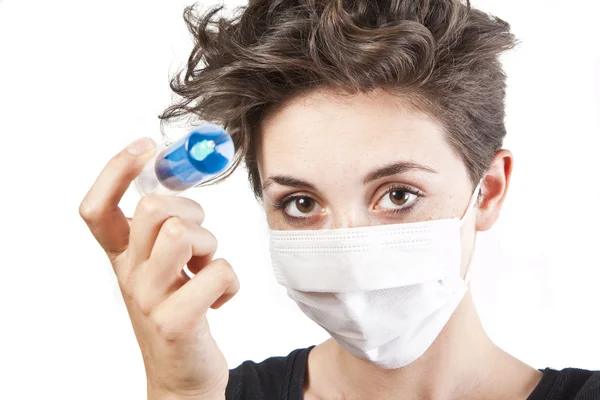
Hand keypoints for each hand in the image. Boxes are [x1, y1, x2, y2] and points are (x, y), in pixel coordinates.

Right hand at [79, 138, 238, 398]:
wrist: (182, 374)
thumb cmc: (178, 309)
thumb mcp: (163, 267)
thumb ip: (164, 229)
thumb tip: (179, 183)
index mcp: (123, 257)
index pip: (99, 209)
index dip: (116, 171)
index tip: (146, 147)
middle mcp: (130, 275)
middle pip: (153, 210)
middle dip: (191, 210)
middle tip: (199, 237)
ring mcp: (150, 300)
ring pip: (184, 234)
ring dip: (209, 244)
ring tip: (205, 266)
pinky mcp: (177, 322)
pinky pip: (218, 274)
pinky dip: (231, 281)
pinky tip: (221, 298)